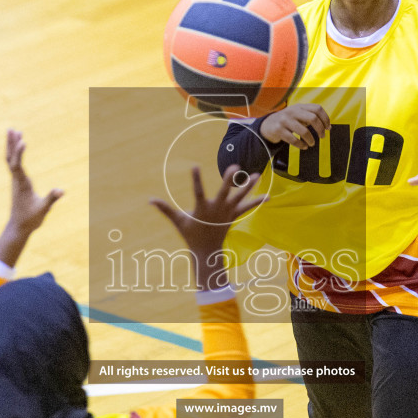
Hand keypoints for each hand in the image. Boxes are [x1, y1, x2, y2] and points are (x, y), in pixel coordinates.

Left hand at [0, 130, 62, 268]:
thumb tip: (62, 191)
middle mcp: (16, 180)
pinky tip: (18, 148)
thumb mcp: (43, 209)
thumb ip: (52, 198)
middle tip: (12, 129)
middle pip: (10, 158)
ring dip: (11, 146)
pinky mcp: (17, 182)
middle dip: (12, 144)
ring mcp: (15, 181)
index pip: (17, 165)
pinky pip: (14, 164)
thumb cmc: (31, 218)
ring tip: (13, 132)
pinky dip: (15, 154)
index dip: (19, 153)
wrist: (18, 227)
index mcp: (22, 184)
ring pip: (10, 159)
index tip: (23, 141)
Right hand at [150, 164, 263, 290]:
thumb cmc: (190, 234)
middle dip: (230, 180)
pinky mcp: (234, 217)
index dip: (196, 179)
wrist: (206, 251)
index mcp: (202, 209)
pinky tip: (268, 196)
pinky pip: (248, 208)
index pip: (198, 191)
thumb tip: (149, 200)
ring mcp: (227, 213)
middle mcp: (217, 210)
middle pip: (225, 192)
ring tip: (258, 175)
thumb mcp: (177, 221)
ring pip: (240, 198)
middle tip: (235, 166)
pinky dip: (257, 202)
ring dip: (249, 187)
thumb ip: (165, 209)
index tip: (195, 165)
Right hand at [259, 103, 329, 150]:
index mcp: (299, 106)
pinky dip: (301, 145)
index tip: (328, 128)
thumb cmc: (288, 121)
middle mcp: (292, 111)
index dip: (325, 118)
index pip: (317, 108)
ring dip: (311, 139)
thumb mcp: (298, 115)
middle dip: (320, 129)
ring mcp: (284, 120)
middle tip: (322, 136)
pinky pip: (293, 140)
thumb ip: (310, 116)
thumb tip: (326, 125)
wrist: (268, 125)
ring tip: (312, 143)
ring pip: (304, 131)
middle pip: (313, 118)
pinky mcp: (278, 130)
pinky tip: (304, 146)